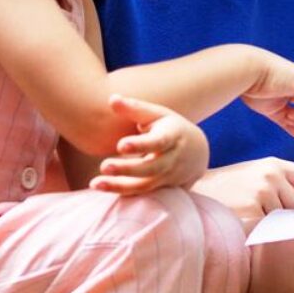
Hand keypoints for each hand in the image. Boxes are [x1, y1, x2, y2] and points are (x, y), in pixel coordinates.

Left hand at [89, 95, 208, 193]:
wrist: (197, 153)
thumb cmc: (170, 127)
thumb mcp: (158, 115)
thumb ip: (135, 109)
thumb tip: (111, 98)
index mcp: (172, 135)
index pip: (158, 142)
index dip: (141, 145)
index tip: (121, 145)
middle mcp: (172, 158)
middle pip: (151, 167)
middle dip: (127, 169)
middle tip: (104, 166)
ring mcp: (167, 176)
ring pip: (144, 185)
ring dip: (119, 185)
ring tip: (96, 182)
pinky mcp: (161, 189)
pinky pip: (141, 194)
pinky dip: (121, 192)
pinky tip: (101, 186)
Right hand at [194, 156, 293, 231]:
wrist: (192, 196)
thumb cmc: (226, 190)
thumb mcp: (255, 177)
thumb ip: (283, 183)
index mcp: (274, 165)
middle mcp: (271, 175)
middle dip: (283, 214)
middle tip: (253, 209)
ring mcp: (262, 193)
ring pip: (282, 219)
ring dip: (268, 224)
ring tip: (243, 214)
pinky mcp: (252, 212)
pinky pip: (268, 230)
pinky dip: (258, 232)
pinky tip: (240, 222)